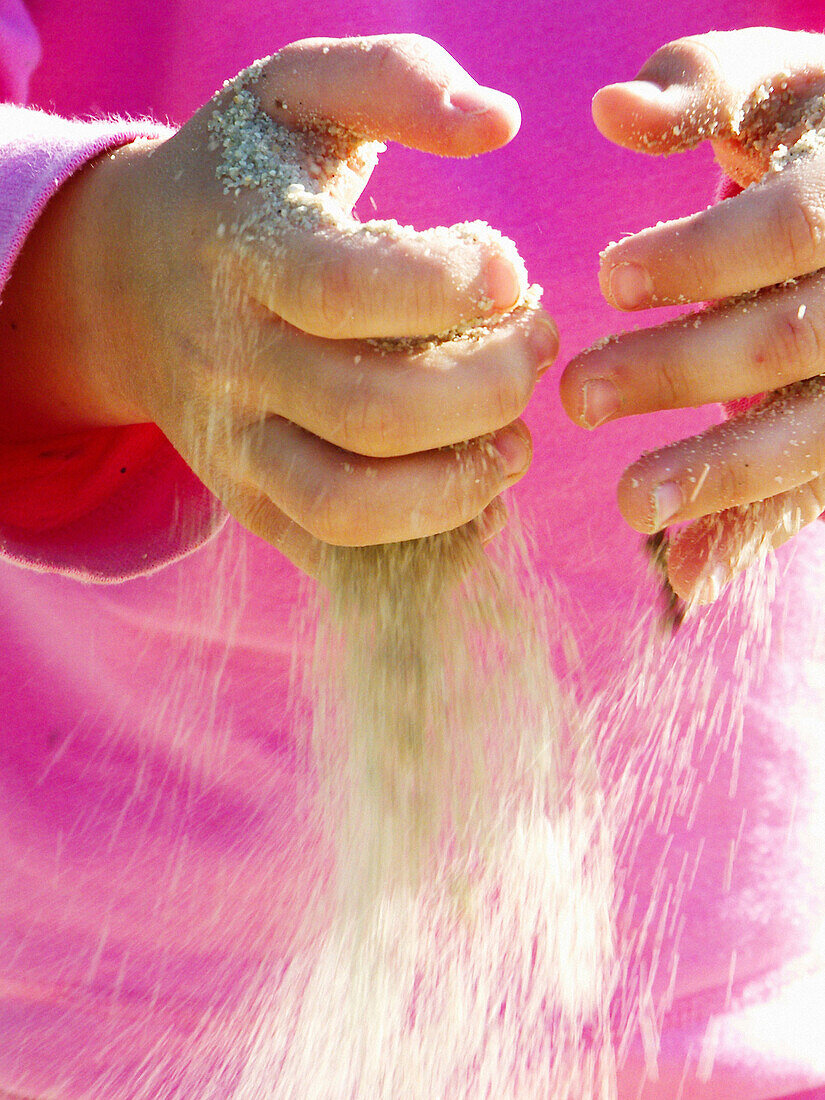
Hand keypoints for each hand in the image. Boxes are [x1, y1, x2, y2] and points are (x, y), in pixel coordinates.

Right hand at [0, 35, 555, 573]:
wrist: (129, 278)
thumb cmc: (240, 180)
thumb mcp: (299, 93)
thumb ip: (397, 77)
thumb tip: (499, 121)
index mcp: (243, 250)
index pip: (345, 288)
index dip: (452, 289)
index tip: (516, 270)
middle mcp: (231, 358)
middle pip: (369, 410)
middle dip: (488, 390)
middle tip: (536, 348)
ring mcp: (232, 442)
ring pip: (346, 505)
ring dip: (458, 487)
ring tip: (514, 442)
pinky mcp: (246, 497)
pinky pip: (330, 550)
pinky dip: (419, 545)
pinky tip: (474, 495)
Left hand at [559, 28, 824, 601]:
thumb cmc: (815, 136)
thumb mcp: (779, 85)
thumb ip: (703, 86)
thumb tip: (610, 109)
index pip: (796, 225)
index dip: (706, 255)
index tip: (608, 278)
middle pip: (794, 340)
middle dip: (686, 372)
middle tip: (579, 396)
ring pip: (816, 435)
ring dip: (724, 475)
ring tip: (632, 506)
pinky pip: (816, 494)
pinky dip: (754, 534)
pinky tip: (689, 572)